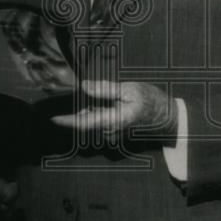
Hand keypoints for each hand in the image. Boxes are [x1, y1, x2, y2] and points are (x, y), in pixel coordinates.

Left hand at [52, 80, 176, 139]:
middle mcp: (110, 131)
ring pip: (92, 122)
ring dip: (88, 111)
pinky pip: (99, 123)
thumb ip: (106, 90)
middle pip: (86, 122)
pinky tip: (103, 104)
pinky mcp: (115, 132)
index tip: (52, 118)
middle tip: (80, 99)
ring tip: (99, 99)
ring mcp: (113, 133)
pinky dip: (95, 113)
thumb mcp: (129, 90)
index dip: (67, 121)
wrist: (168, 117)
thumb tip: (85, 86)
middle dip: (78, 111)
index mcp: (113, 121)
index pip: (84, 123)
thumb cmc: (151, 101)